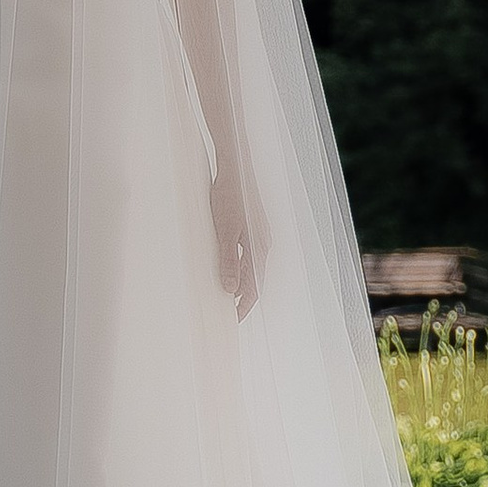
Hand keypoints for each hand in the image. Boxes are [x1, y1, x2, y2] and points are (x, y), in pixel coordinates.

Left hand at [209, 157, 265, 317]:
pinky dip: (238, 267)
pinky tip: (226, 266)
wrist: (235, 166)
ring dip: (240, 282)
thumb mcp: (225, 231)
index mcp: (258, 248)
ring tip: (225, 294)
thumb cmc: (228, 196)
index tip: (233, 321)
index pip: (254, 287)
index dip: (243, 306)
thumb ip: (228, 260)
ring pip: (251, 267)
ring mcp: (258, 234)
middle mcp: (262, 244)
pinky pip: (247, 254)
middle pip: (254, 279)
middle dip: (242, 298)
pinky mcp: (252, 226)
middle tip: (227, 312)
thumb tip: (231, 290)